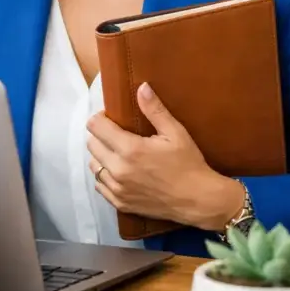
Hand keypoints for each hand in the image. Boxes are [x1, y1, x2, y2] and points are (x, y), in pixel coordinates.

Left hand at [86, 83, 244, 230]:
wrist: (197, 200)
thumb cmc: (188, 163)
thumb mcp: (175, 133)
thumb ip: (155, 110)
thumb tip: (141, 87)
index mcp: (130, 149)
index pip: (95, 127)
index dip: (101, 118)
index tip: (112, 118)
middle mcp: (118, 169)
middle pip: (91, 145)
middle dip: (100, 136)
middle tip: (117, 135)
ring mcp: (117, 189)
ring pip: (94, 166)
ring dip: (102, 157)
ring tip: (118, 153)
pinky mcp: (120, 203)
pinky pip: (100, 186)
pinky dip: (105, 177)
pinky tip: (119, 172)